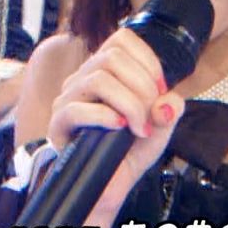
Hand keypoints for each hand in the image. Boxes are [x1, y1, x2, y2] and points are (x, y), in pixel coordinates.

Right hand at [46, 29, 184, 215]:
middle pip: (111, 56)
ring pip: (98, 78)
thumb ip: (170, 110)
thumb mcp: (160, 128)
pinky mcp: (58, 123)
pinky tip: (119, 129)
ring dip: (129, 103)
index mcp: (106, 72)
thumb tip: (165, 101)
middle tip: (150, 114)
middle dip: (142, 85)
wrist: (110, 187)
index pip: (122, 39)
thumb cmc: (129, 152)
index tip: (161, 87)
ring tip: (139, 127)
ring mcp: (67, 99)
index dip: (147, 59)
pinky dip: (105, 116)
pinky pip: (77, 108)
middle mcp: (83, 79)